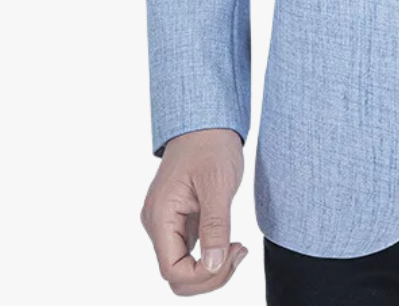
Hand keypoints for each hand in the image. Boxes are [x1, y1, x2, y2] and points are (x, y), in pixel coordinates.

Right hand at [141, 128, 247, 294]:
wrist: (207, 122)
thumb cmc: (211, 145)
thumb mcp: (218, 183)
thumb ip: (215, 225)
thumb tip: (214, 264)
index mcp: (160, 215)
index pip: (172, 270)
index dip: (203, 274)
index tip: (232, 252)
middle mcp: (158, 224)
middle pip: (177, 275)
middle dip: (210, 275)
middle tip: (240, 252)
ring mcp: (168, 223)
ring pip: (184, 267)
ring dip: (212, 268)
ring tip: (239, 247)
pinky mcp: (180, 221)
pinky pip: (190, 253)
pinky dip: (211, 256)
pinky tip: (232, 242)